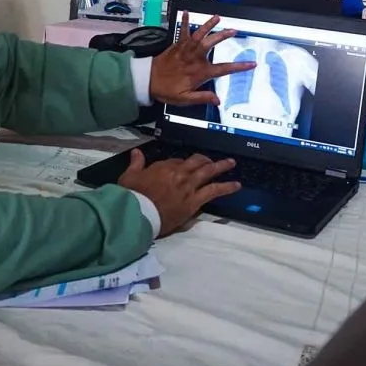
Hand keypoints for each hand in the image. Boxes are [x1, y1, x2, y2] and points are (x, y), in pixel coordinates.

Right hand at [118, 149, 240, 236]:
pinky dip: (226, 187)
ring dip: (221, 167)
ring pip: (208, 172)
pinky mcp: (194, 201)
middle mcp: (179, 173)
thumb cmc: (132, 195)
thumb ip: (136, 163)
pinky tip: (236, 186)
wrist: (137, 213)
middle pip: (196, 162)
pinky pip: (213, 191)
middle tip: (212, 160)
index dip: (182, 163)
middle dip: (205, 160)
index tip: (182, 167)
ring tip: (231, 163)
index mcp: (164, 167)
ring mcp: (188, 186)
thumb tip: (137, 152)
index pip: (178, 161)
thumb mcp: (129, 176)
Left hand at [149, 12, 254, 106]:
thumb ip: (202, 97)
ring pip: (198, 35)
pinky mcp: (177, 45)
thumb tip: (217, 100)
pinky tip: (187, 12)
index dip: (238, 67)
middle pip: (210, 45)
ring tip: (217, 17)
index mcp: (199, 72)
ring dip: (208, 25)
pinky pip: (182, 32)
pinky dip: (184, 21)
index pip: (223, 69)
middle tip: (233, 30)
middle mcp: (193, 59)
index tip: (250, 64)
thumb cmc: (166, 90)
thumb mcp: (185, 99)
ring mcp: (185, 50)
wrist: (148, 81)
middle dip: (222, 36)